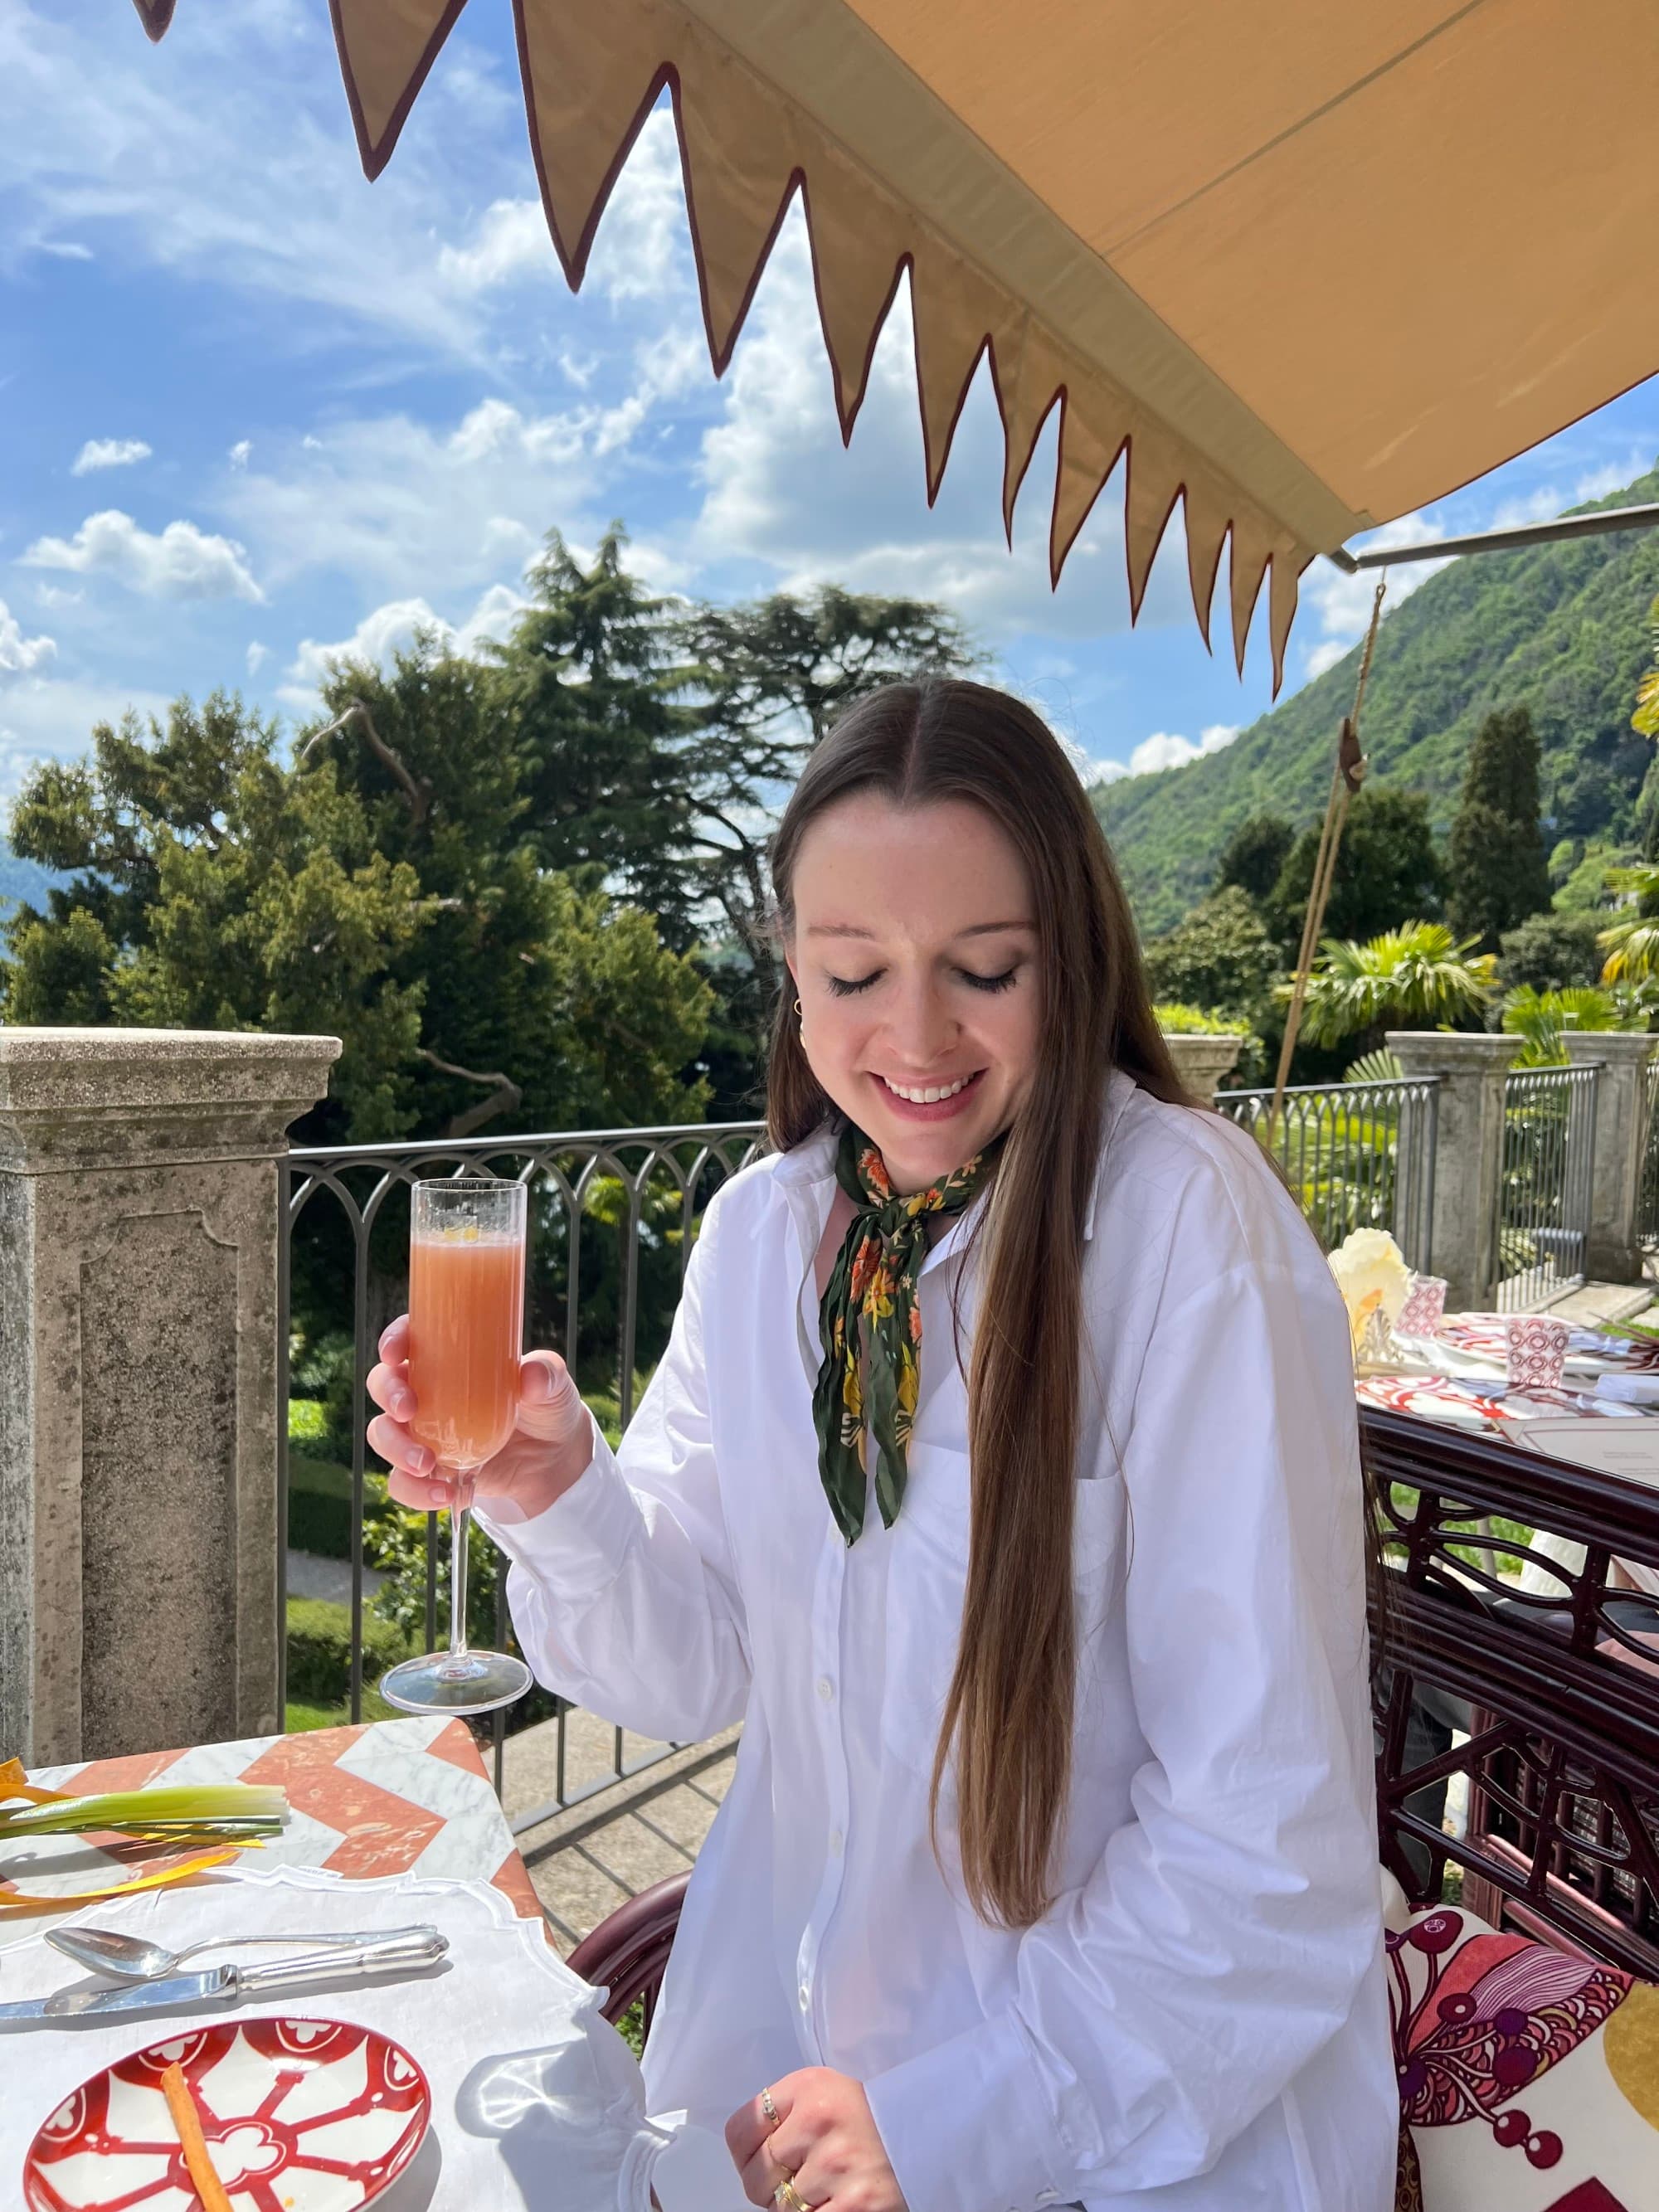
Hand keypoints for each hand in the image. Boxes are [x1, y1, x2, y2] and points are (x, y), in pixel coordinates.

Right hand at [366, 1316, 594, 1521]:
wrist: (554, 1461)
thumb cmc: (547, 1407)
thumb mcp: (554, 1386)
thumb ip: (546, 1375)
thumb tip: (530, 1375)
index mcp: (450, 1359)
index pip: (410, 1339)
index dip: (394, 1340)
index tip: (395, 1353)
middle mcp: (427, 1392)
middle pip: (383, 1385)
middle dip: (388, 1395)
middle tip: (408, 1410)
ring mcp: (424, 1432)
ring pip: (383, 1434)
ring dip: (395, 1448)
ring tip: (426, 1464)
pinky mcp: (429, 1470)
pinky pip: (402, 1482)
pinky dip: (414, 1491)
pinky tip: (445, 1495)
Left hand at [727, 2070, 905, 2211]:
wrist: (927, 2132)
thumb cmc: (869, 2115)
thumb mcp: (824, 2090)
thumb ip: (783, 2112)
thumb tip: (746, 2153)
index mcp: (807, 2088)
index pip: (739, 2131)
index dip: (745, 2154)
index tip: (761, 2158)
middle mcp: (819, 2122)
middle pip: (756, 2179)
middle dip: (772, 2188)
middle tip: (800, 2179)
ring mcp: (837, 2166)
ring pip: (782, 2209)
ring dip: (798, 2208)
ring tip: (826, 2189)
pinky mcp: (856, 2204)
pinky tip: (837, 2202)